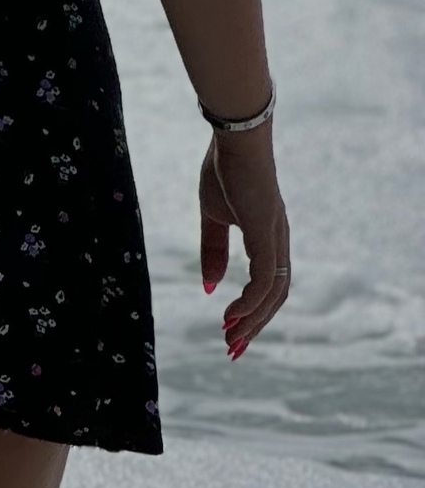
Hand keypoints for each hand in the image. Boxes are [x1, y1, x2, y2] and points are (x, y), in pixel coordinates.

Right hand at [199, 130, 289, 359]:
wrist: (234, 138)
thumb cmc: (223, 170)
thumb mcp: (212, 216)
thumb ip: (212, 250)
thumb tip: (210, 287)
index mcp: (268, 238)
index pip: (268, 286)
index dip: (253, 312)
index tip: (231, 334)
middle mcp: (278, 243)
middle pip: (276, 297)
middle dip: (255, 326)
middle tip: (233, 350)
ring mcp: (275, 239)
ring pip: (274, 293)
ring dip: (254, 320)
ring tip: (231, 338)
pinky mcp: (266, 233)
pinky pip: (265, 278)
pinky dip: (251, 300)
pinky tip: (232, 313)